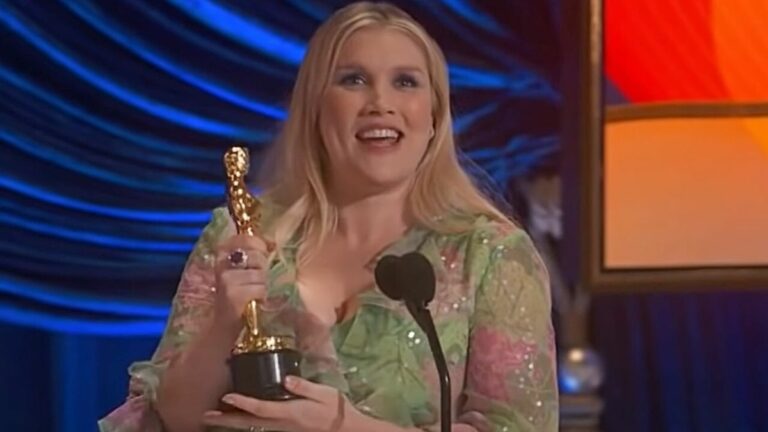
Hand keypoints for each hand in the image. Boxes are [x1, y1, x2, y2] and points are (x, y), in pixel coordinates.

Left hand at [202, 376, 364, 431]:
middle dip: (227, 418)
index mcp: (290, 412)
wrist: (344, 429)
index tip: (227, 397)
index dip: (243, 403)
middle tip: (206, 415)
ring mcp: (281, 429)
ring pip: (251, 426)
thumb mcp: (324, 393)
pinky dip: (245, 422)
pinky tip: (238, 418)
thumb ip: (304, 386)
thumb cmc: (335, 410)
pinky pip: (259, 426)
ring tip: (214, 417)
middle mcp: (281, 424)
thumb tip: (285, 378)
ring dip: (232, 421)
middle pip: (249, 422)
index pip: (261, 408)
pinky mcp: (284, 429)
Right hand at [213, 234, 269, 331]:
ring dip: (264, 286)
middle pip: (257, 256)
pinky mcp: (233, 295)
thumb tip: (273, 243)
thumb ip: (254, 256)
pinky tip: (256, 302)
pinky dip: (263, 297)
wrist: (223, 328)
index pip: (244, 239)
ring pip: (261, 274)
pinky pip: (260, 289)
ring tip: (257, 294)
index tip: (268, 251)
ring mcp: (226, 280)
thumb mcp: (243, 273)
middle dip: (265, 269)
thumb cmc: (238, 298)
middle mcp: (221, 265)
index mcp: (222, 255)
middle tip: (259, 282)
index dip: (259, 244)